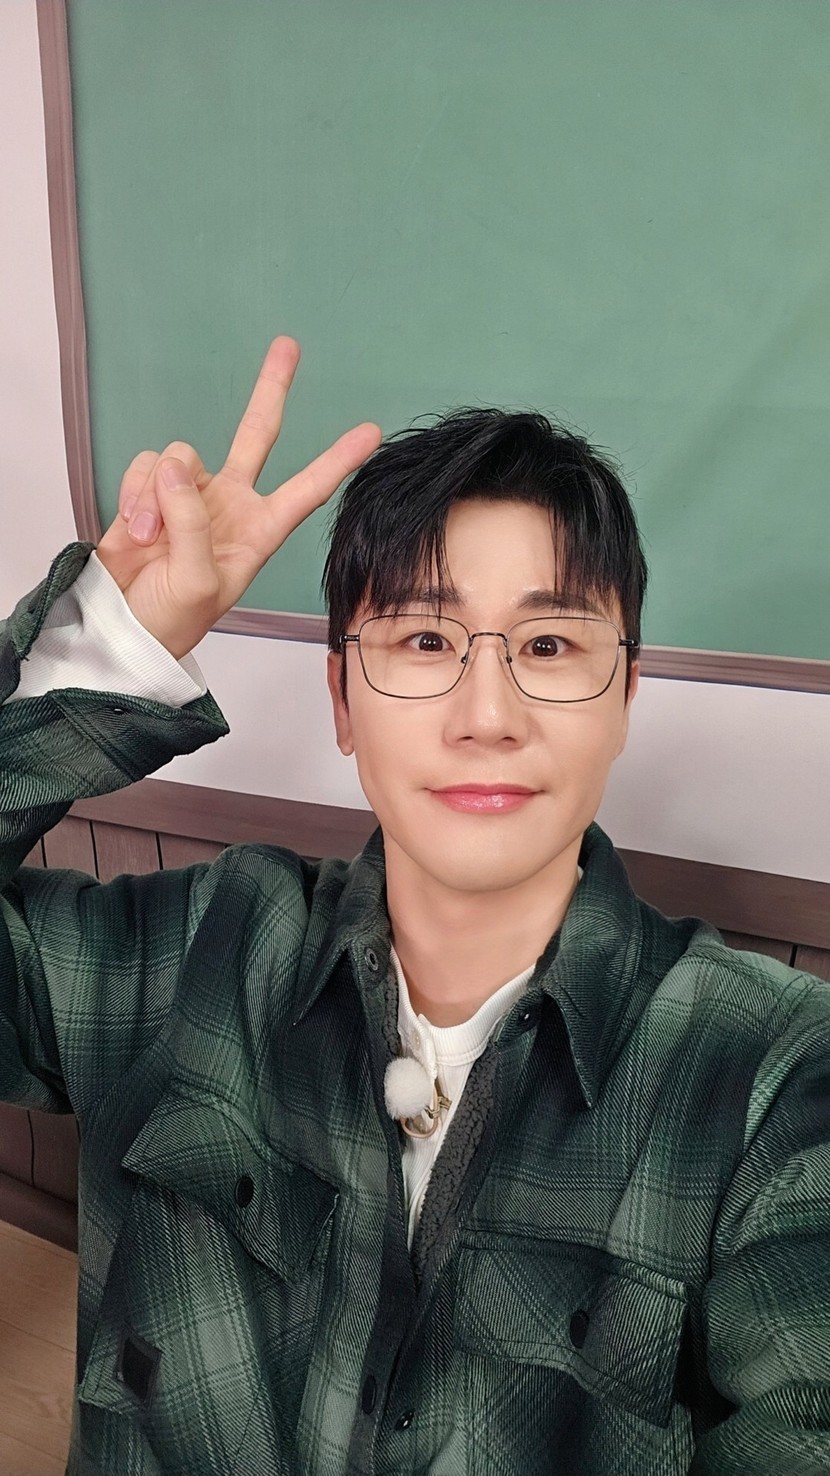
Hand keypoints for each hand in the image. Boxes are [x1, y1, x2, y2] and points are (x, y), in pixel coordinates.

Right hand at [95, 337, 381, 657]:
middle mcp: (230, 506)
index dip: (337, 461)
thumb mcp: (198, 580)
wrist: (121, 627)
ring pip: (181, 456)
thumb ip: (191, 520)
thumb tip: (174, 466)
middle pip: (256, 434)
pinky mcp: (149, 492)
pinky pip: (146, 467)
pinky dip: (135, 494)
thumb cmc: (172, 618)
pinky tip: (133, 530)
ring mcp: (189, 495)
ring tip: (151, 539)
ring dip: (159, 495)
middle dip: (270, 390)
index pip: (307, 490)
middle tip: (288, 347)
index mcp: (259, 532)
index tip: (371, 433)